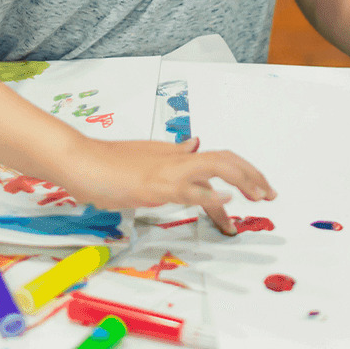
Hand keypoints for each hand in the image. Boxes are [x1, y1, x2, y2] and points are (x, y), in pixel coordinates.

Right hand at [55, 136, 274, 234]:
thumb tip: (195, 145)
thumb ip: (171, 155)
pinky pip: (192, 190)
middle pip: (226, 159)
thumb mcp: (145, 156)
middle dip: (253, 176)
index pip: (217, 161)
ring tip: (261, 197)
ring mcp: (168, 171)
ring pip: (217, 167)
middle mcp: (176, 159)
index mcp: (175, 154)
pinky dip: (213, 196)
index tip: (255, 193)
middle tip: (270, 195)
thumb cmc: (106, 163)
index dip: (241, 175)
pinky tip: (228, 203)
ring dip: (244, 181)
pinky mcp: (157, 186)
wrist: (79, 161)